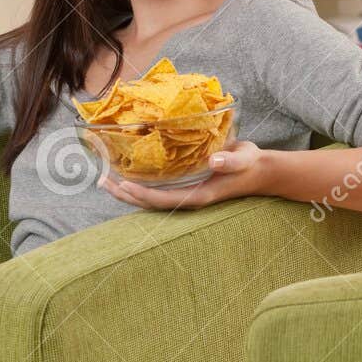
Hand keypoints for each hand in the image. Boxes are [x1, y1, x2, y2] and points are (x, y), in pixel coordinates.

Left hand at [98, 140, 271, 210]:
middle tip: (102, 180)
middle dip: (125, 194)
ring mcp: (184, 193)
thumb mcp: (244, 159)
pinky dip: (138, 183)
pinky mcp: (184, 186)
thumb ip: (230, 160)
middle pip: (150, 203)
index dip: (143, 195)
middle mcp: (188, 198)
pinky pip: (156, 188)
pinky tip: (124, 172)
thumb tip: (212, 160)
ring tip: (104, 178)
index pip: (164, 200)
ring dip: (126, 190)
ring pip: (150, 197)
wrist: (259, 170)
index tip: (124, 185)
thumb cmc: (250, 163)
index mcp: (199, 195)